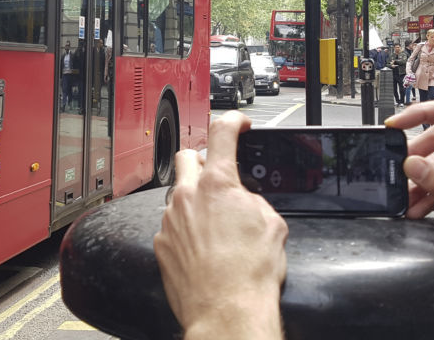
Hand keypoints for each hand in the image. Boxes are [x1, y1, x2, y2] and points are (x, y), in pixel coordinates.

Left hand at [154, 112, 286, 339]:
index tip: (238, 124)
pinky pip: (171, 224)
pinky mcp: (161, 244)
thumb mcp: (272, 225)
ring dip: (195, 198)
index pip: (222, 132)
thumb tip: (246, 200)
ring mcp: (170, 220)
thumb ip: (254, 200)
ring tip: (216, 221)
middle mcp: (188, 196)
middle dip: (205, 158)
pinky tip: (203, 245)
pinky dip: (186, 227)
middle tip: (220, 173)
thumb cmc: (250, 274)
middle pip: (189, 156)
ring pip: (179, 192)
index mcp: (218, 185)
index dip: (232, 121)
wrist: (227, 311)